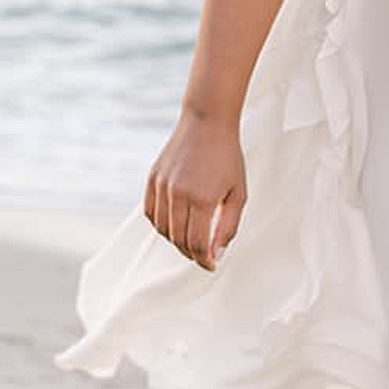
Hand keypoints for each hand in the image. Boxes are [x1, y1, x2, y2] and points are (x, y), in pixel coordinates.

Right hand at [143, 116, 246, 271]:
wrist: (206, 122)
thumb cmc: (228, 158)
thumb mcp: (238, 194)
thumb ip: (228, 227)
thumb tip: (217, 255)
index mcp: (203, 199)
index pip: (197, 243)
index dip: (204, 260)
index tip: (212, 266)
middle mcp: (178, 194)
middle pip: (179, 239)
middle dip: (192, 253)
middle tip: (204, 256)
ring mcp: (162, 186)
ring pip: (162, 229)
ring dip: (176, 241)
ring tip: (190, 240)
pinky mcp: (152, 179)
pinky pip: (151, 213)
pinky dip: (161, 225)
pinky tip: (174, 224)